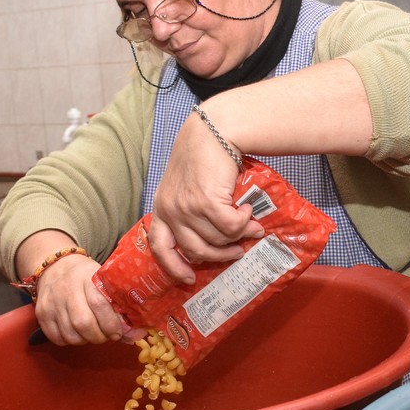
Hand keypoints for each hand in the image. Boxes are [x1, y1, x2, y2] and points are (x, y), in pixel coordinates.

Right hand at [32, 253, 146, 344]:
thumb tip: (136, 335)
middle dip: (99, 336)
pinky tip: (77, 333)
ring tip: (92, 334)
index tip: (118, 332)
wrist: (55, 267)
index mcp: (87, 279)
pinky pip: (57, 338)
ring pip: (70, 334)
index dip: (111, 324)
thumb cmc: (86, 277)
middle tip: (106, 336)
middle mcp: (67, 290)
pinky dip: (70, 341)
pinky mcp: (41, 314)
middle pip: (83, 323)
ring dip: (85, 340)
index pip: (99, 304)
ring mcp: (51, 303)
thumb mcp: (103, 282)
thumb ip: (118, 305)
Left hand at [149, 111, 262, 283]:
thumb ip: (192, 210)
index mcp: (162, 207)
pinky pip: (230, 227)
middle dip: (220, 255)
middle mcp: (170, 210)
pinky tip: (247, 209)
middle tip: (237, 251)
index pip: (160, 246)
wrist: (214, 131)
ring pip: (217, 239)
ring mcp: (186, 208)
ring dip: (238, 235)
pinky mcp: (206, 202)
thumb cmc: (204, 156)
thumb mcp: (187, 185)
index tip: (188, 279)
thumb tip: (216, 240)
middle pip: (195, 250)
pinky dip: (243, 222)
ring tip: (250, 225)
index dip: (173, 266)